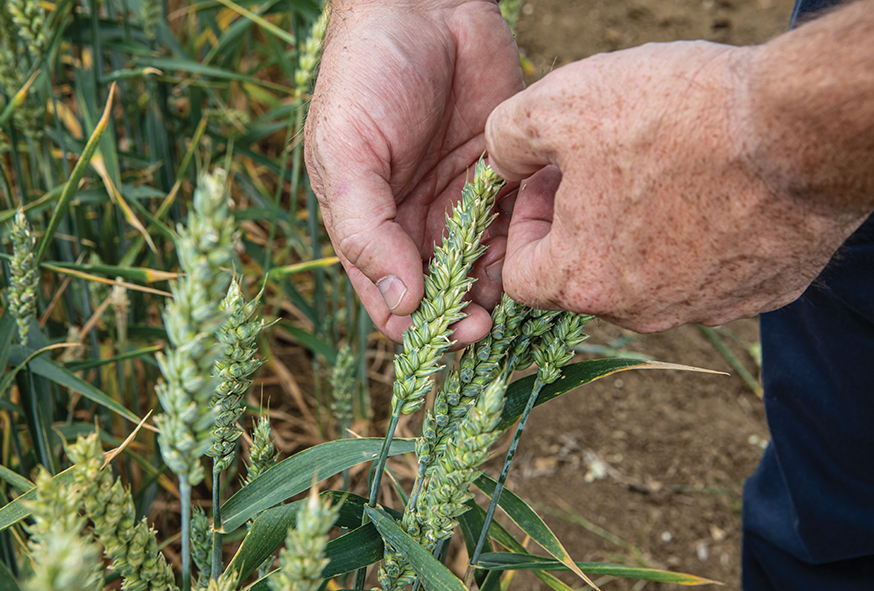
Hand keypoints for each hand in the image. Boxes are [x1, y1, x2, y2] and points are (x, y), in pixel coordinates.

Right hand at [305, 0, 522, 342]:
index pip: (391, 299)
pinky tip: (536, 241)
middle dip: (465, 316)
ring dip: (500, 285)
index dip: (418, 326)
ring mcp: (462, 204)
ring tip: (515, 284)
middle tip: (489, 323)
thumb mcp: (346, 153)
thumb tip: (400, 298)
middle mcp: (416, 224)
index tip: (450, 333)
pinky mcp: (502, 178)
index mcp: (370, 227)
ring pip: (486, 267)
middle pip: (444, 293)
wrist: (424, 6)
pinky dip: (527, 241)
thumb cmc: (366, 77)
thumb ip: (366, 228)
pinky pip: (518, 225)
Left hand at [486, 41, 868, 332]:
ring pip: (647, 277)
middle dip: (579, 224)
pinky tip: (713, 187)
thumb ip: (507, 137)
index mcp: (584, 281)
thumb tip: (500, 161)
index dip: (523, 223)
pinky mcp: (760, 293)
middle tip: (600, 166)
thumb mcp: (560, 105)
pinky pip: (710, 273)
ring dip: (637, 230)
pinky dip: (700, 238)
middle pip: (585, 276)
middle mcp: (642, 311)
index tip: (548, 180)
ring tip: (659, 169)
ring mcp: (706, 308)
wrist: (802, 129)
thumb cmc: (676, 116)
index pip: (520, 276)